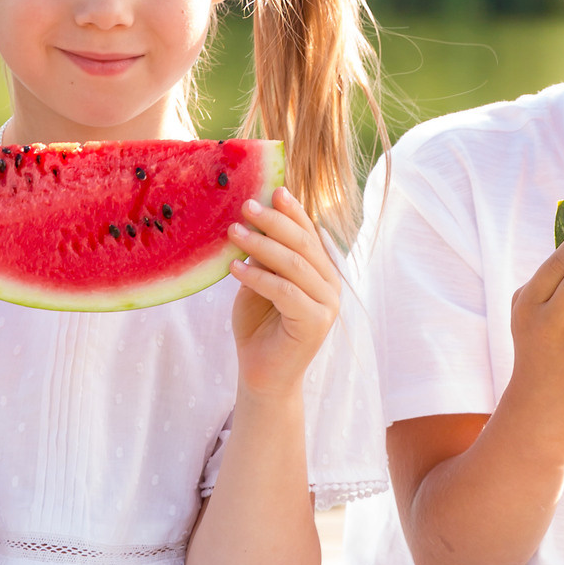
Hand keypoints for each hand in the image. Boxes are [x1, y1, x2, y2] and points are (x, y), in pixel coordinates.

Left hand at [228, 187, 341, 400]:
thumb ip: (264, 256)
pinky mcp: (315, 323)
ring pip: (294, 265)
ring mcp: (327, 304)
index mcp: (321, 271)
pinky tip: (234, 268)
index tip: (273, 190)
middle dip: (274, 221)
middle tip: (246, 206)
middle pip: (304, 244)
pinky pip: (285, 291)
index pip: (309, 234)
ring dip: (261, 245)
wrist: (262, 374)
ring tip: (233, 232)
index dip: (293, 211)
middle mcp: (331, 285)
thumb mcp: (259, 282)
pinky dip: (257, 276)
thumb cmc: (259, 326)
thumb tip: (253, 220)